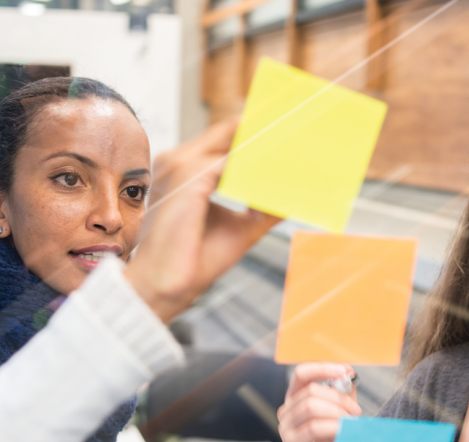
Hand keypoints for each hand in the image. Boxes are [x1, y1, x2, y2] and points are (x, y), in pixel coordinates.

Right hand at [124, 119, 280, 322]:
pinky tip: (280, 171)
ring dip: (266, 144)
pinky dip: (259, 163)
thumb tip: (292, 198)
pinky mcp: (190, 176)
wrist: (165, 286)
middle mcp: (179, 161)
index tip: (289, 139)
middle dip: (266, 133)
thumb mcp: (239, 227)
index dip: (256, 134)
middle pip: (230, 129)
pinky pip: (233, 158)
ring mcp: (182, 164)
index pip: (225, 137)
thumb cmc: (192, 260)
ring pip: (233, 138)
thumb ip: (262, 208)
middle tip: (304, 139)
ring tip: (298, 151)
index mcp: (185, 170)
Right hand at [278, 363, 360, 441]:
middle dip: (338, 398)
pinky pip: (312, 427)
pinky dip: (332, 426)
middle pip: (310, 391)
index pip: (302, 374)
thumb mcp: (341, 410)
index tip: (343, 371)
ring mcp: (286, 426)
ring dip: (336, 412)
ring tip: (350, 422)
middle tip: (355, 409)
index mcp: (296, 398)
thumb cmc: (333, 438)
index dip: (321, 368)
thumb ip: (343, 391)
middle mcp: (287, 410)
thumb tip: (347, 370)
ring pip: (311, 407)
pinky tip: (342, 430)